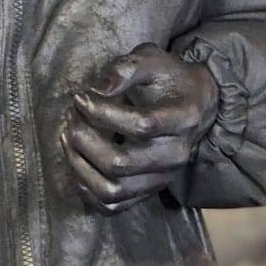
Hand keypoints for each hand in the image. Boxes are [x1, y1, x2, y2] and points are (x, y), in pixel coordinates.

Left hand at [61, 46, 218, 212]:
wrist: (196, 104)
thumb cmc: (170, 78)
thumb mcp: (152, 59)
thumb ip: (126, 68)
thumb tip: (96, 90)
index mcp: (184, 118)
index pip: (141, 125)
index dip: (103, 112)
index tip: (80, 97)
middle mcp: (176, 155)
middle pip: (120, 162)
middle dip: (85, 139)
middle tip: (72, 117)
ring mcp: (163, 178)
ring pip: (112, 190)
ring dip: (80, 165)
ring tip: (69, 137)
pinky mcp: (149, 191)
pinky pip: (112, 206)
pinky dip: (87, 189)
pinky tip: (78, 161)